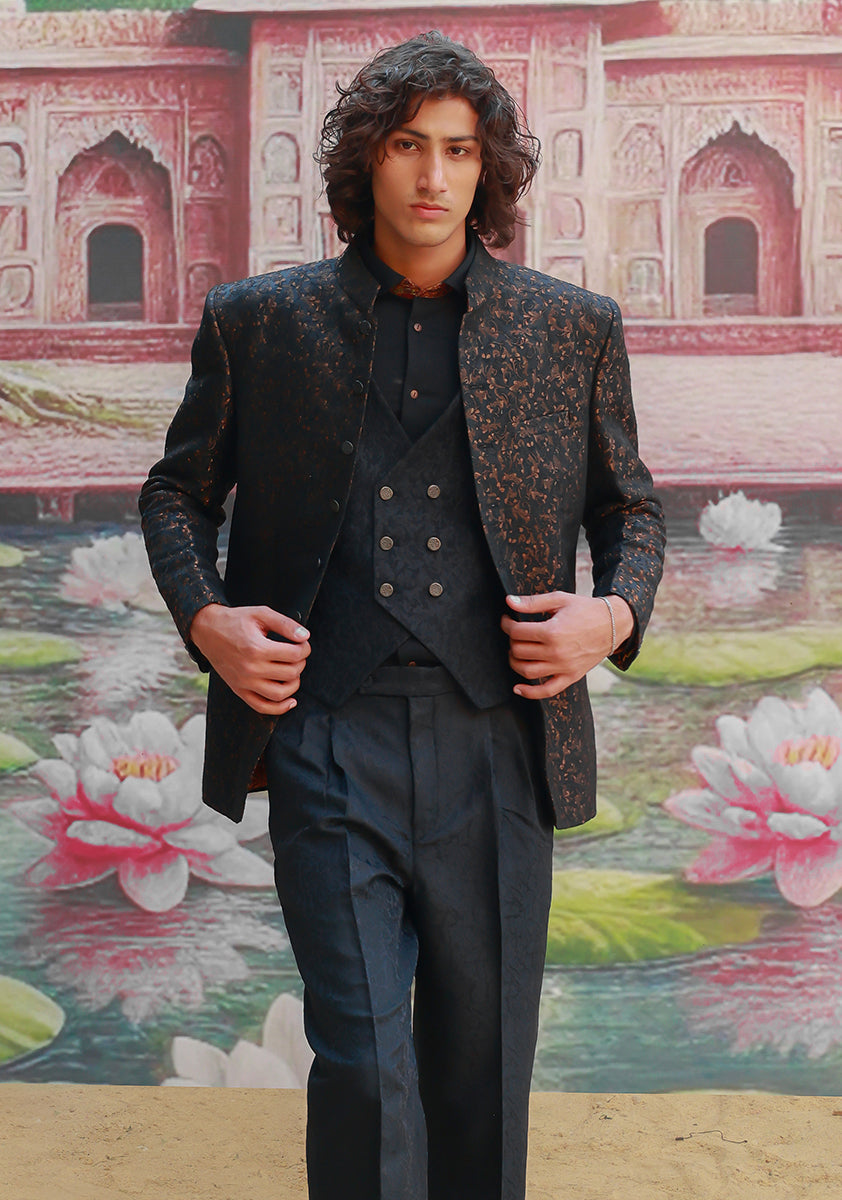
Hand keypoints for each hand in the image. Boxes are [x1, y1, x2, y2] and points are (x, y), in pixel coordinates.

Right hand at [190, 603, 310, 715]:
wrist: (207, 630)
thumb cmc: (235, 621)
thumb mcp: (261, 614)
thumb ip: (285, 624)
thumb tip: (305, 636)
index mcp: (257, 648)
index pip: (294, 655)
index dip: (305, 648)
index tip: (302, 644)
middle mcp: (250, 669)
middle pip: (291, 673)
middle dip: (300, 663)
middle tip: (297, 654)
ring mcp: (244, 683)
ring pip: (280, 694)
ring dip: (294, 683)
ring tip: (292, 671)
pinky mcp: (239, 690)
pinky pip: (262, 707)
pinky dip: (280, 708)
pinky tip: (290, 700)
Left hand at [500, 591, 632, 698]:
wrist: (613, 624)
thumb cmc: (585, 609)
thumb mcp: (559, 600)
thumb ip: (532, 602)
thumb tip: (509, 601)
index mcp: (552, 632)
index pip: (517, 632)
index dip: (507, 624)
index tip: (507, 620)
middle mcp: (556, 652)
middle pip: (519, 651)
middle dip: (512, 640)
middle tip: (516, 633)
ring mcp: (564, 667)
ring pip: (527, 671)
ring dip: (515, 662)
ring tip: (516, 652)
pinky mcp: (571, 677)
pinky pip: (547, 691)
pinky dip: (530, 692)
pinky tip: (518, 688)